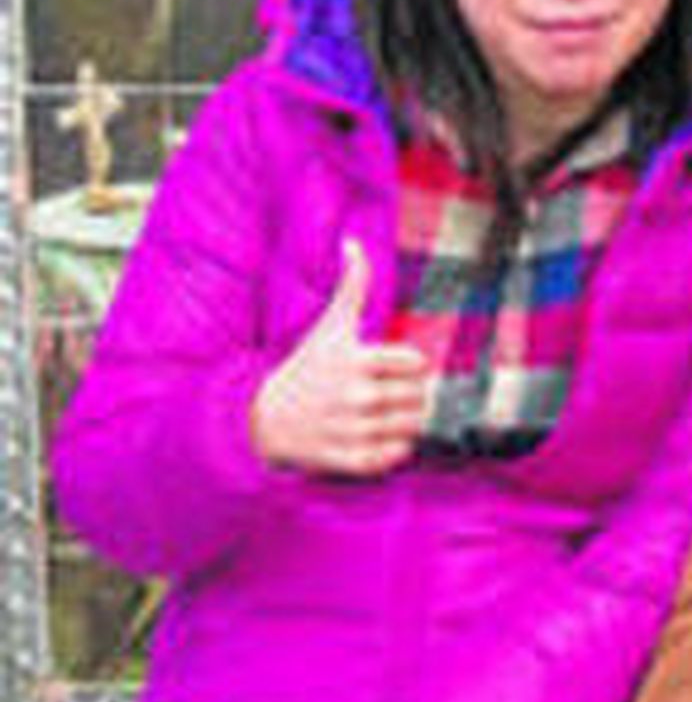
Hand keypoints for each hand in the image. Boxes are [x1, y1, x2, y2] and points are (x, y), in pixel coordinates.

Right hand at [249, 239, 429, 476]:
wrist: (264, 420)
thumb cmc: (305, 367)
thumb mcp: (329, 325)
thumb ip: (351, 284)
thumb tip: (352, 242)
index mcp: (357, 360)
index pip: (416, 363)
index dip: (408, 365)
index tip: (392, 367)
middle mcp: (357, 396)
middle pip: (418, 396)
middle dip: (408, 394)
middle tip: (388, 392)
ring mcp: (354, 429)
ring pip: (412, 426)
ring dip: (404, 421)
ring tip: (384, 414)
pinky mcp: (350, 460)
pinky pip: (396, 456)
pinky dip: (394, 449)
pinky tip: (377, 437)